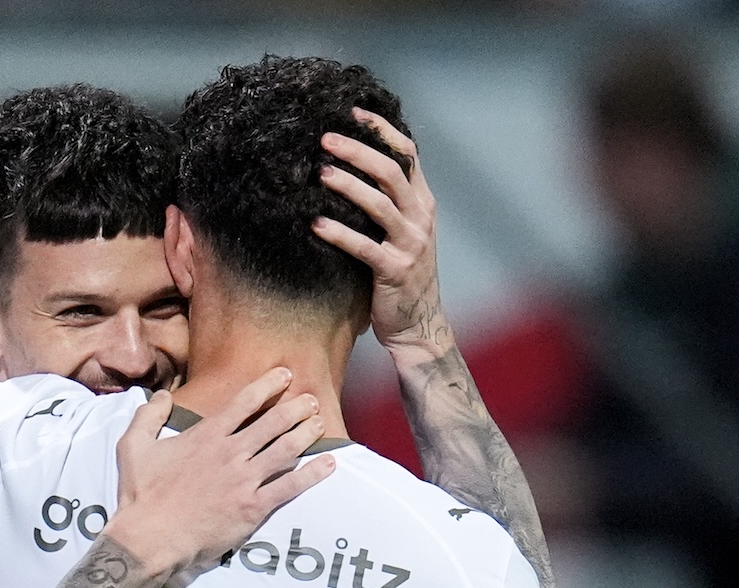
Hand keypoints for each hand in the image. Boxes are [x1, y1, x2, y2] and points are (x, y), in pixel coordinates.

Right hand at [106, 371, 332, 576]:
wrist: (150, 537)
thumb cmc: (141, 495)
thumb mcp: (133, 447)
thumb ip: (148, 416)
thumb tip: (162, 395)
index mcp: (206, 436)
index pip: (243, 402)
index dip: (267, 385)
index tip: (285, 374)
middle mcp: (230, 453)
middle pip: (272, 422)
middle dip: (295, 408)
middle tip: (311, 399)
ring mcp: (244, 480)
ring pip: (285, 450)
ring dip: (306, 434)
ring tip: (320, 421)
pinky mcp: (254, 507)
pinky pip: (290, 487)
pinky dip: (312, 474)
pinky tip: (329, 464)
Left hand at [314, 108, 450, 357]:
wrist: (419, 324)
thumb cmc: (400, 275)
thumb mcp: (401, 232)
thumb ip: (386, 201)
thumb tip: (346, 165)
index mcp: (423, 204)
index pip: (408, 154)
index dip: (382, 130)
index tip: (353, 112)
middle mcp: (421, 220)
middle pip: (392, 172)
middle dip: (359, 150)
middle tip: (325, 138)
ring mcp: (410, 246)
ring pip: (381, 204)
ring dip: (348, 186)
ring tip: (320, 174)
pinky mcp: (395, 272)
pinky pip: (365, 248)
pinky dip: (340, 235)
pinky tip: (315, 225)